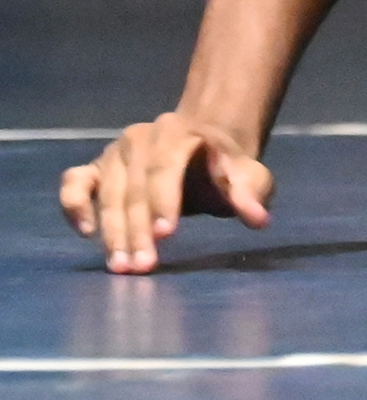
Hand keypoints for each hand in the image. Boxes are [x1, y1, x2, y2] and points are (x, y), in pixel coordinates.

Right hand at [60, 112, 274, 273]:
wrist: (201, 147)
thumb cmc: (224, 168)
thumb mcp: (247, 176)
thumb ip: (251, 193)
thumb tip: (258, 219)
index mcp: (179, 132)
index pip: (165, 167)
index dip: (164, 200)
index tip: (166, 234)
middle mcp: (141, 138)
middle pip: (134, 187)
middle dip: (138, 230)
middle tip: (144, 266)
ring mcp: (114, 153)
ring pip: (107, 194)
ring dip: (112, 233)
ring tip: (121, 267)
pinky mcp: (95, 168)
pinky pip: (75, 184)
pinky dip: (75, 205)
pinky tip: (87, 233)